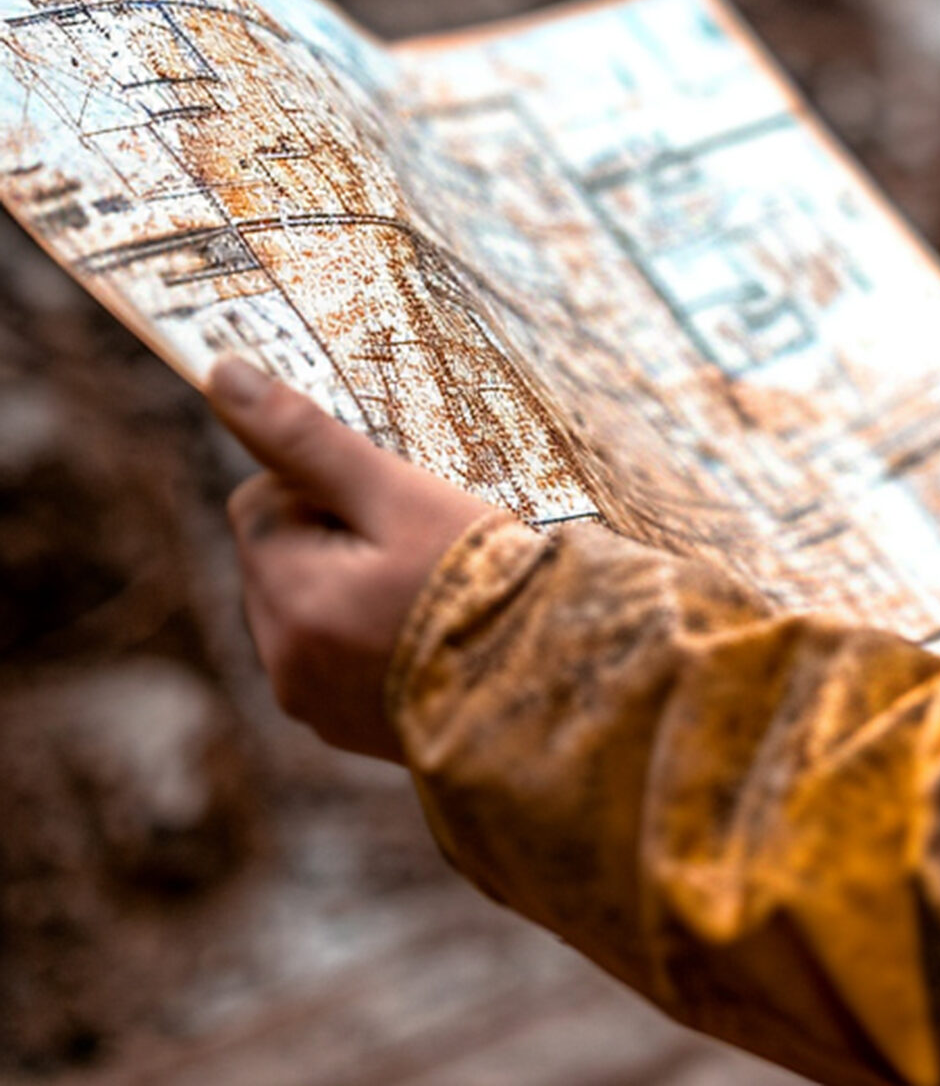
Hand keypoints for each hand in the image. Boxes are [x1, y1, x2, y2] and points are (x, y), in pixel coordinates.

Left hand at [208, 356, 497, 760]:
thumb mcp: (399, 494)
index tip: (391, 502)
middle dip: (331, 535)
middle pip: (276, 556)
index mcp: (288, 601)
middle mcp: (284, 662)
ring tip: (425, 585)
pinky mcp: (344, 726)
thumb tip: (223, 374)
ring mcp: (312, 702)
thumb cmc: (483, 579)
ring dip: (344, 582)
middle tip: (414, 541)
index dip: (321, 487)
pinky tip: (424, 628)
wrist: (555, 683)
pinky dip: (363, 631)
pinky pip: (329, 652)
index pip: (257, 503)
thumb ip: (307, 438)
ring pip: (302, 603)